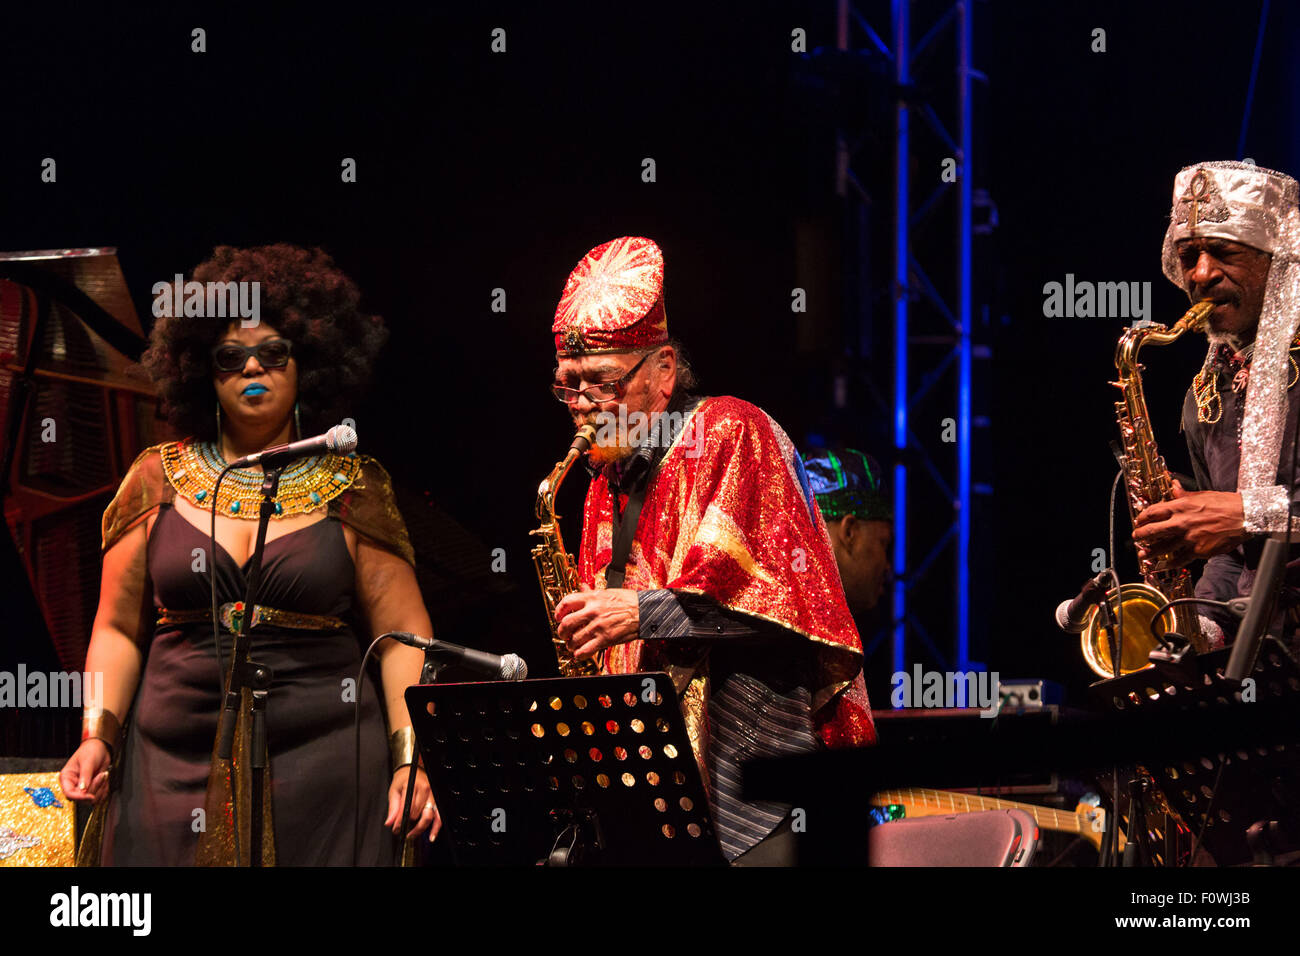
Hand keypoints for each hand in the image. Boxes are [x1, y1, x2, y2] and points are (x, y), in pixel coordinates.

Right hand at [60, 739, 110, 803]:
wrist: (101, 748)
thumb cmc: (90, 751)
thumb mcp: (88, 761)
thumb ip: (85, 776)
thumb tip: (83, 791)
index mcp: (67, 778)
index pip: (69, 794)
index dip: (80, 797)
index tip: (91, 796)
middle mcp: (73, 785)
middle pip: (82, 798)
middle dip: (95, 788)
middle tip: (101, 775)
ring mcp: (83, 788)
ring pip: (92, 799)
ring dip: (101, 788)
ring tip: (103, 774)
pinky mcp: (92, 789)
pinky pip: (100, 797)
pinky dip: (105, 789)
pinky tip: (104, 779)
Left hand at [386, 766, 440, 841]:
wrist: (414, 770)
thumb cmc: (404, 779)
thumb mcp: (394, 791)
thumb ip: (392, 808)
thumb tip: (389, 822)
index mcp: (413, 786)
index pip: (406, 808)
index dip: (400, 821)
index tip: (396, 828)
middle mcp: (425, 790)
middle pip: (417, 813)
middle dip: (408, 825)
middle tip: (401, 831)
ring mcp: (432, 796)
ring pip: (429, 816)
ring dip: (420, 828)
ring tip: (412, 835)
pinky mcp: (437, 801)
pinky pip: (439, 816)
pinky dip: (436, 827)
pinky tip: (431, 835)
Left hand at [554, 587, 639, 659]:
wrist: (645, 611)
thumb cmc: (629, 601)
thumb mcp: (608, 591)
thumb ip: (591, 592)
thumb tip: (581, 587)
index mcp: (593, 598)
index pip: (566, 602)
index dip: (558, 611)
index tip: (558, 617)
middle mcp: (593, 612)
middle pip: (566, 623)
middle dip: (561, 631)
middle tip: (563, 634)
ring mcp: (598, 626)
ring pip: (574, 639)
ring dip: (570, 644)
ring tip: (572, 645)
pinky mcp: (605, 639)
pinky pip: (585, 650)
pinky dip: (579, 654)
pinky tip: (580, 653)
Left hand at [1132, 480, 1247, 565]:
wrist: (1245, 516)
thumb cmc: (1226, 504)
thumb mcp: (1201, 494)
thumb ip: (1183, 493)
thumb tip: (1173, 485)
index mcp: (1181, 506)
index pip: (1153, 512)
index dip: (1143, 517)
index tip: (1139, 521)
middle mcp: (1181, 522)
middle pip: (1153, 531)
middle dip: (1141, 535)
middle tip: (1136, 538)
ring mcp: (1189, 538)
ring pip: (1163, 547)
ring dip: (1151, 552)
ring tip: (1143, 555)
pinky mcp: (1198, 551)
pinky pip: (1180, 559)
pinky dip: (1169, 564)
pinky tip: (1162, 566)